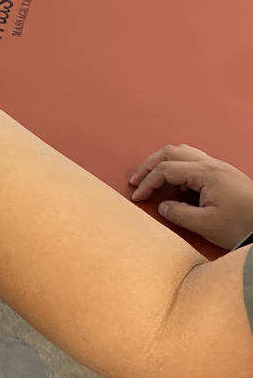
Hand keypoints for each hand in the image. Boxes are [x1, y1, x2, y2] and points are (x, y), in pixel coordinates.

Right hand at [129, 144, 252, 248]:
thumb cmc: (242, 224)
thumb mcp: (206, 224)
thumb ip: (178, 214)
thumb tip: (163, 206)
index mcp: (205, 173)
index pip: (166, 169)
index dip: (147, 182)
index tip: (137, 196)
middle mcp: (211, 164)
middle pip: (171, 152)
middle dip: (149, 165)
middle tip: (136, 180)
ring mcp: (218, 167)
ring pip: (183, 153)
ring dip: (164, 163)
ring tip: (152, 178)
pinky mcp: (223, 174)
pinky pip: (194, 161)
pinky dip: (178, 168)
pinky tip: (176, 185)